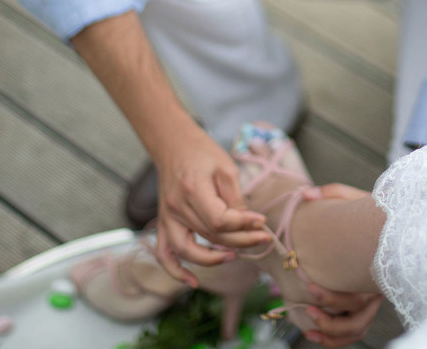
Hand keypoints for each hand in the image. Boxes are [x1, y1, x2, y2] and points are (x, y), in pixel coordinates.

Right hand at [153, 125, 269, 284]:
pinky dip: (175, 270)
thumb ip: (235, 198)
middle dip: (240, 240)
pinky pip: (164, 253)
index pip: (219, 220)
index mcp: (193, 190)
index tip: (262, 221)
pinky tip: (192, 282)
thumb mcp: (225, 168)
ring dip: (212, 259)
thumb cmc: (202, 152)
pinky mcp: (164, 222)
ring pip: (189, 249)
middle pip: (210, 236)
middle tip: (262, 238)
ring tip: (234, 256)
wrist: (173, 144)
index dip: (243, 225)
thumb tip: (249, 223)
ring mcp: (167, 217)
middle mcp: (176, 208)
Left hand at [298, 183, 381, 344]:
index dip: (331, 297)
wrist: (395, 221)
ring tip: (308, 319)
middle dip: (329, 317)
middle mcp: (378, 289)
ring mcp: (374, 298)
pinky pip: (354, 329)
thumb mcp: (354, 198)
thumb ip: (331, 193)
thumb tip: (305, 194)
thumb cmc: (375, 210)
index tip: (308, 285)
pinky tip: (313, 333)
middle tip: (306, 300)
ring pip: (356, 329)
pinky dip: (335, 338)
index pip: (358, 295)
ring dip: (331, 331)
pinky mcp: (367, 303)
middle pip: (357, 318)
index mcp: (376, 269)